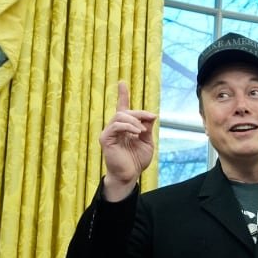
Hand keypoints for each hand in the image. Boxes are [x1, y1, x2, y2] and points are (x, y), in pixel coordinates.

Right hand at [99, 81, 155, 200]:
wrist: (130, 175)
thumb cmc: (137, 160)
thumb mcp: (147, 142)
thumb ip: (147, 128)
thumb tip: (150, 116)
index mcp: (125, 127)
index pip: (122, 107)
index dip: (122, 95)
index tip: (121, 82)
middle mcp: (115, 127)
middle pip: (125, 111)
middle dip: (140, 113)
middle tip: (151, 118)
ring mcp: (109, 132)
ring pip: (120, 117)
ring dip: (134, 120)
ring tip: (142, 130)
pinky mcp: (106, 139)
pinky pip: (116, 126)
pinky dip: (128, 127)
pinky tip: (137, 133)